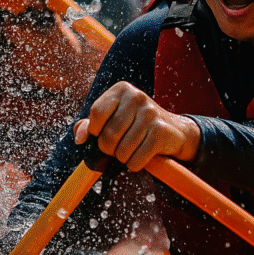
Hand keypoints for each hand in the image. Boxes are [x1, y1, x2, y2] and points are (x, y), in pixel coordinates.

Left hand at [73, 81, 200, 171]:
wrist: (174, 131)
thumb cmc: (135, 125)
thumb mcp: (111, 119)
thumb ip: (89, 126)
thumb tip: (80, 138)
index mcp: (121, 89)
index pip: (96, 113)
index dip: (95, 130)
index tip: (102, 134)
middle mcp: (136, 97)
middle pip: (108, 135)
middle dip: (109, 149)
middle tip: (118, 146)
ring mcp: (150, 113)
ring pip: (121, 151)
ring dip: (123, 158)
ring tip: (132, 150)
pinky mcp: (160, 132)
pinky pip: (136, 160)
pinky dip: (135, 164)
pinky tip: (142, 156)